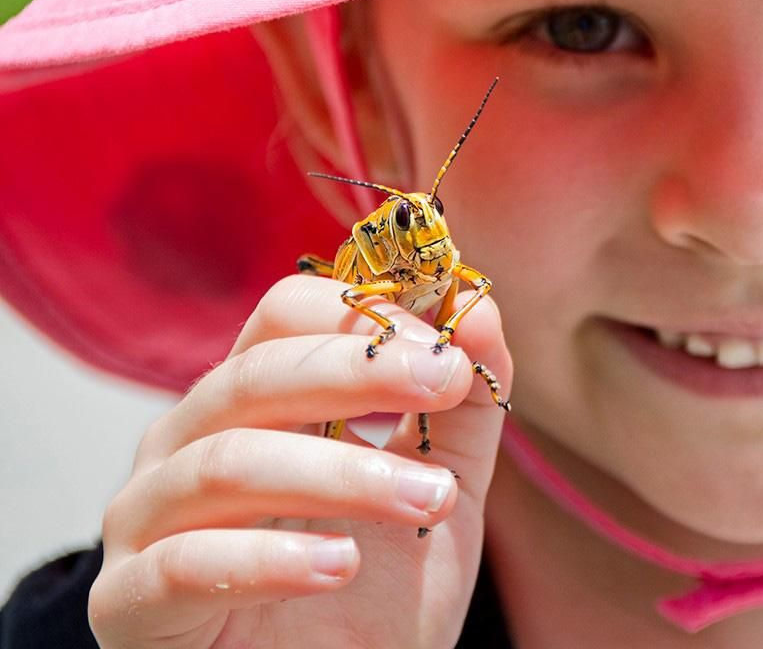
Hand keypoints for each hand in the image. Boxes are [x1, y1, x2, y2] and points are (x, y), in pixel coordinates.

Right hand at [87, 274, 511, 647]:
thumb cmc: (377, 590)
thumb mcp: (443, 487)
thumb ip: (467, 407)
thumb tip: (482, 309)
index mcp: (255, 401)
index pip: (284, 314)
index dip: (366, 315)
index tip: (447, 346)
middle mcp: (187, 443)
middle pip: (255, 374)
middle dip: (358, 372)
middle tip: (444, 383)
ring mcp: (148, 520)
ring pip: (224, 462)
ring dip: (339, 473)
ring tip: (425, 497)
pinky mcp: (130, 603)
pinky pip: (182, 563)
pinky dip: (267, 558)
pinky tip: (342, 564)